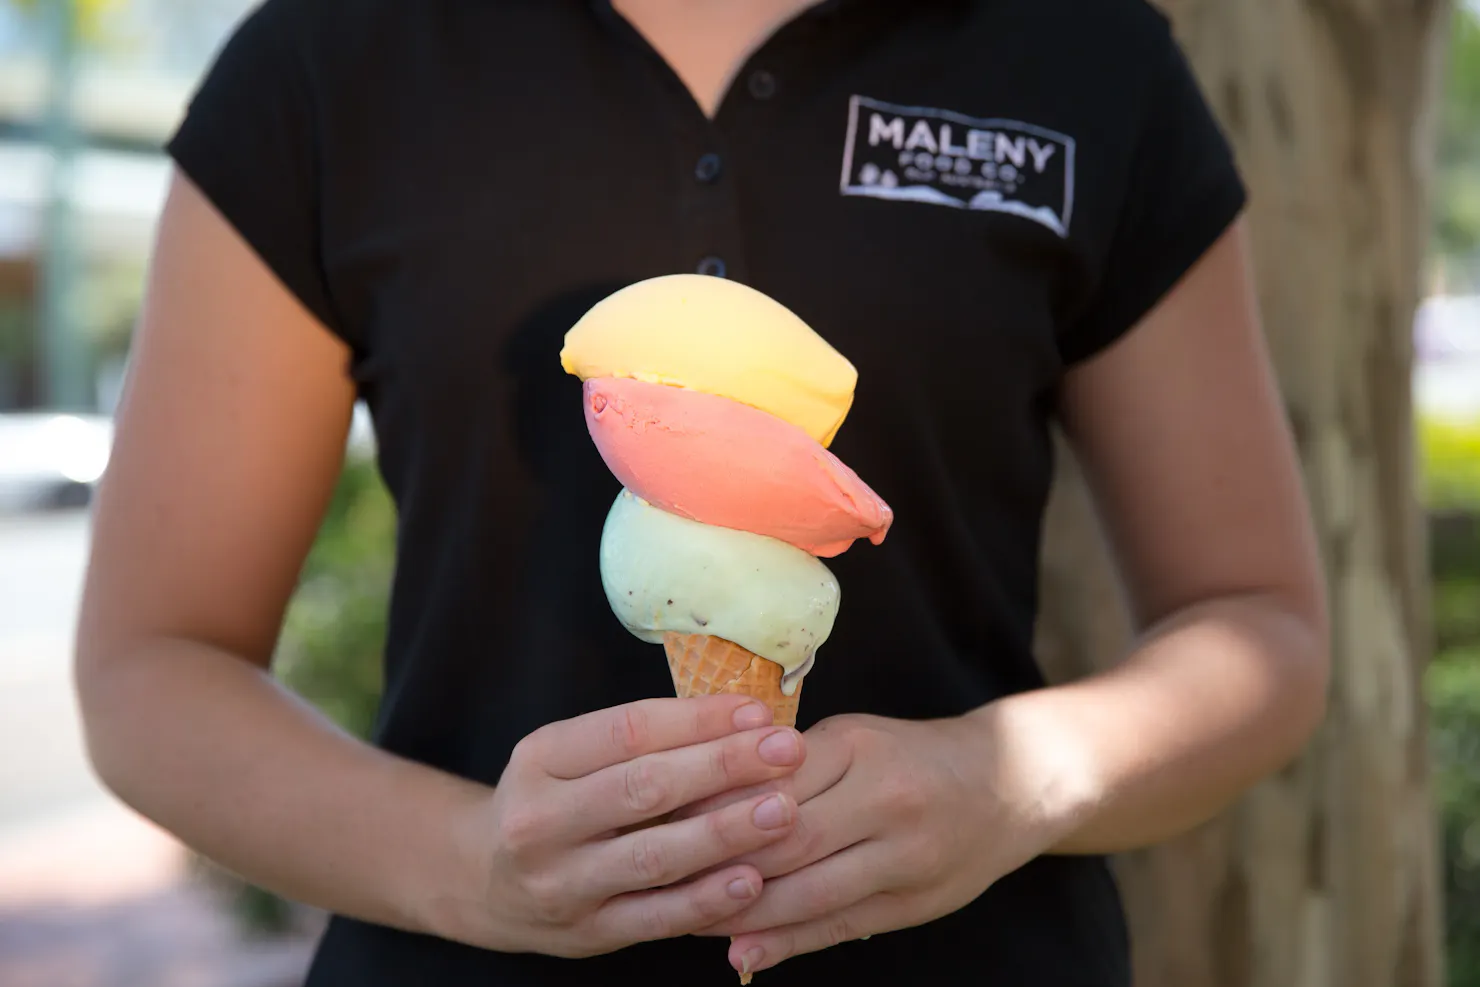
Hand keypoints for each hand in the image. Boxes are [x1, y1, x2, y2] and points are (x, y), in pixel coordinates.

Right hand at [456, 696, 807, 957]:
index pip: (628, 730)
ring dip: (726, 831)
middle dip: (724, 766)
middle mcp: (541, 820)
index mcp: (540, 758)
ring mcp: (561, 883)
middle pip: (644, 787)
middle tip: (788, 750)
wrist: (482, 881)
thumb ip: (642, 738)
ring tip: (783, 810)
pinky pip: (656, 917)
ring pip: (654, 856)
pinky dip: (706, 899)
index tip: (758, 711)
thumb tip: (742, 716)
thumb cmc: (552, 800)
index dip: (698, 719)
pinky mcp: (587, 933)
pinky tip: (752, 879)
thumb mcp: (569, 754)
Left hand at [688, 709, 1094, 979]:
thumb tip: (702, 798)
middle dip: (717, 864)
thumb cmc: (909, 756)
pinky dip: (786, 942)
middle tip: (655, 877)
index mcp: (858, 747)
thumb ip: (787, 768)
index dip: (711, 806)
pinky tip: (743, 951)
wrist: (1010, 783)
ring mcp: (905, 856)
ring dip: (742, 912)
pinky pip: (839, 927)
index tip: (656, 821)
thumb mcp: (852, 739)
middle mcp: (885, 799)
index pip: (768, 780)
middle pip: (784, 840)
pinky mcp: (915, 903)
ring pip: (808, 893)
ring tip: (685, 919)